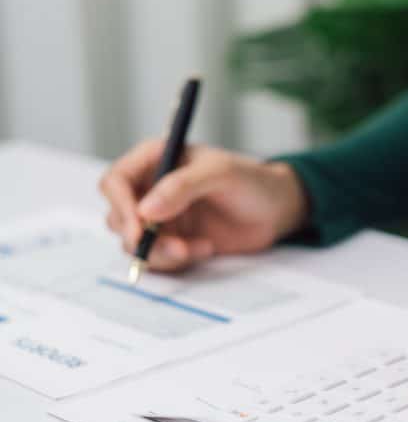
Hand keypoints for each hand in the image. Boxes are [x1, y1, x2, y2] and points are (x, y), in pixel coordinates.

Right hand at [99, 140, 308, 269]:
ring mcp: (160, 218)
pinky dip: (177, 261)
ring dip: (162, 253)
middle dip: (142, 238)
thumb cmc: (251, 180)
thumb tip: (146, 210)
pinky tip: (206, 248)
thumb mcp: (220, 173)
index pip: (116, 181)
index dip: (121, 206)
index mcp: (154, 160)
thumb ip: (182, 186)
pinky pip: (156, 260)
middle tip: (176, 246)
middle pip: (117, 217)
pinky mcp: (172, 241)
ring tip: (198, 248)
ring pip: (134, 244)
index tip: (139, 229)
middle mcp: (150, 189)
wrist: (276, 210)